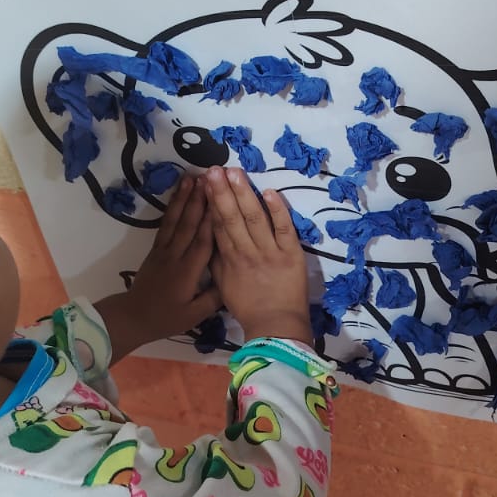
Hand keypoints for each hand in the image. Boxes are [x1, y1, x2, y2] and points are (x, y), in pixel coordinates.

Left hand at [96, 176, 221, 360]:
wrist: (133, 317)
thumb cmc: (167, 317)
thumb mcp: (194, 315)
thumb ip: (213, 298)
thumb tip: (234, 277)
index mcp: (187, 272)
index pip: (203, 242)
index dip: (212, 220)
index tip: (221, 199)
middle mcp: (175, 256)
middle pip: (188, 224)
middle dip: (198, 200)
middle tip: (207, 178)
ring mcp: (163, 250)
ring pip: (175, 220)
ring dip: (183, 198)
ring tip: (191, 178)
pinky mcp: (156, 249)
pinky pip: (165, 225)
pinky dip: (172, 208)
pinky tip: (178, 196)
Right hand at [203, 167, 312, 346]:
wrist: (275, 327)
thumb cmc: (249, 308)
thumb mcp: (223, 286)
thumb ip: (217, 261)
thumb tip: (208, 238)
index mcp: (228, 260)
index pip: (217, 225)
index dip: (211, 202)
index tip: (205, 182)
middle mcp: (246, 252)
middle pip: (231, 217)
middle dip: (222, 192)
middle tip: (214, 169)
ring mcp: (269, 252)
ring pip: (254, 218)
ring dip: (244, 194)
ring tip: (235, 173)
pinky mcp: (290, 255)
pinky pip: (284, 229)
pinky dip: (277, 210)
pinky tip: (269, 192)